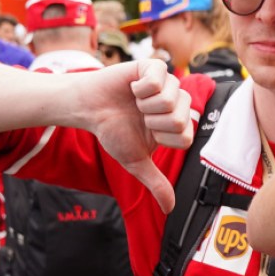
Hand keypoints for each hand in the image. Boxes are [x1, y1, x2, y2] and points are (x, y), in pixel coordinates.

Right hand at [79, 59, 193, 211]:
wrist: (89, 109)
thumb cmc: (113, 131)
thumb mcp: (136, 161)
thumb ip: (155, 183)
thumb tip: (169, 209)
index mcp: (177, 124)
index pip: (185, 137)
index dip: (161, 138)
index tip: (147, 132)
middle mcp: (177, 102)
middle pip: (179, 119)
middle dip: (152, 122)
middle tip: (139, 116)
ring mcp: (168, 83)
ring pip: (170, 100)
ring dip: (145, 105)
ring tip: (135, 102)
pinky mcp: (154, 66)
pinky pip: (159, 79)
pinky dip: (140, 88)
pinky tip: (133, 88)